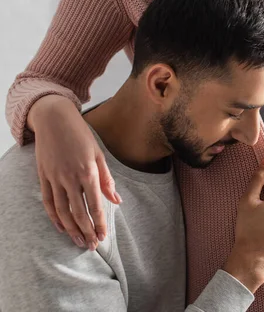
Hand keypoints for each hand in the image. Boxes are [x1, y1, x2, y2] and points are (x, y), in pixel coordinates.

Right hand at [29, 95, 120, 249]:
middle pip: (79, 212)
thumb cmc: (81, 136)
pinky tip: (61, 228)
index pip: (96, 205)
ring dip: (71, 229)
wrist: (54, 119)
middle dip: (87, 231)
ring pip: (62, 211)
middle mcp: (71, 178)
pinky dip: (54, 217)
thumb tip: (117, 201)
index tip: (104, 236)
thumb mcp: (99, 155)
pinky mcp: (43, 177)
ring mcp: (55, 178)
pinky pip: (48, 202)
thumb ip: (107, 180)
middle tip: (92, 246)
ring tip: (79, 242)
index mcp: (88, 172)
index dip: (100, 223)